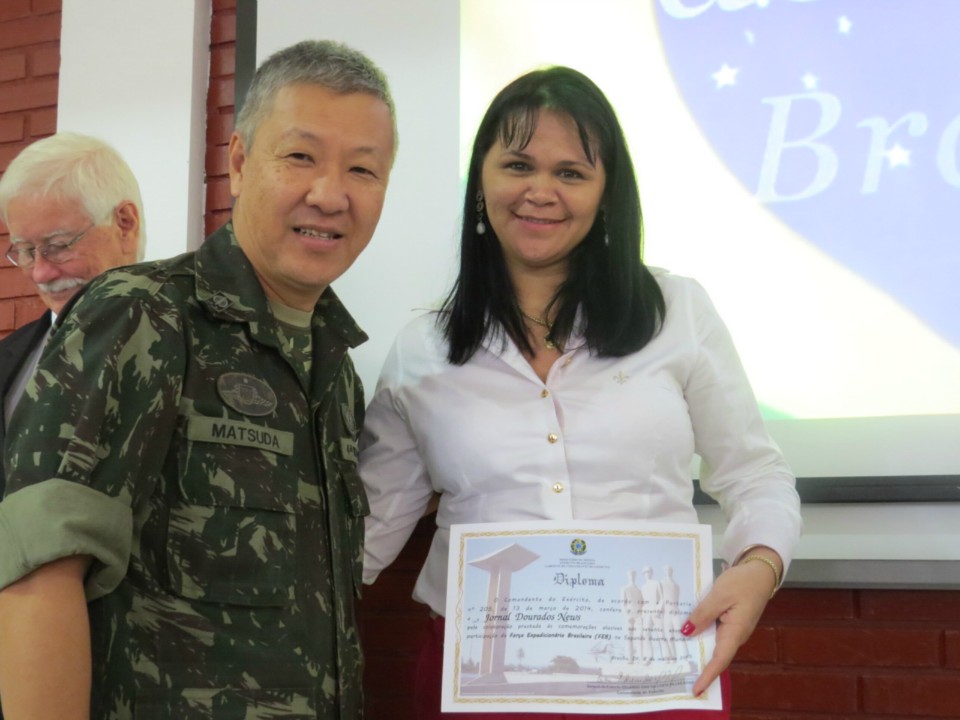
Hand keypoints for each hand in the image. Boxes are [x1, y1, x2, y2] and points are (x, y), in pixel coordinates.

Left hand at [681, 549, 780, 696]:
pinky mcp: (728, 621)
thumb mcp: (719, 594)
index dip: (707, 675)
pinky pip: (712, 632)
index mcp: (736, 632)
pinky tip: (683, 632)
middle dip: (698, 667)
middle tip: (677, 674)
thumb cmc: (743, 582)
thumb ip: (703, 613)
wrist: (760, 572)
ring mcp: (732, 629)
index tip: (695, 689)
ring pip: (711, 644)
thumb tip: (686, 632)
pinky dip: (699, 634)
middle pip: (714, 655)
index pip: (720, 660)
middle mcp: (734, 635)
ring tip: (675, 657)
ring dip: (696, 649)